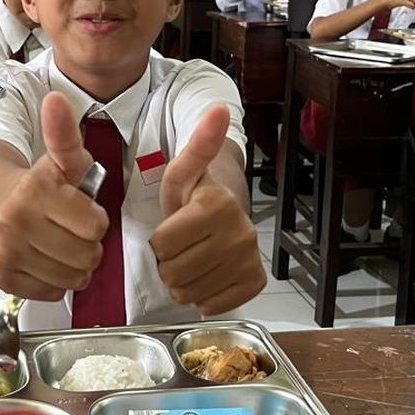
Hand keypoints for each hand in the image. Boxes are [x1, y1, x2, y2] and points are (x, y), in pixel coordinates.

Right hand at [0, 91, 107, 300]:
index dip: (95, 220)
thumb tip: (57, 98)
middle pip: (87, 255)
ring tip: (61, 247)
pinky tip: (45, 261)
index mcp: (36, 189)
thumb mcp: (63, 159)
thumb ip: (66, 134)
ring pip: (72, 278)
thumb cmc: (42, 185)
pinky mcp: (0, 274)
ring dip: (75, 267)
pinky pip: (52, 292)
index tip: (80, 209)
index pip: (96, 226)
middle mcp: (15, 219)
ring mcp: (6, 249)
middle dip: (88, 246)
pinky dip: (54, 282)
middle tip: (72, 232)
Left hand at [150, 105, 265, 314]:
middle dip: (168, 263)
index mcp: (217, 204)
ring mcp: (249, 259)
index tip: (171, 228)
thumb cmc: (195, 195)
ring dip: (183, 282)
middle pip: (174, 272)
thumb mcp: (182, 172)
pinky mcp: (255, 281)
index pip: (162, 245)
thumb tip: (217, 109)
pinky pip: (214, 305)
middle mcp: (239, 232)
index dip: (158, 241)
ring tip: (191, 261)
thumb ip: (194, 147)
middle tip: (180, 248)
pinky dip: (205, 297)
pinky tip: (208, 276)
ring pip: (191, 292)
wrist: (226, 213)